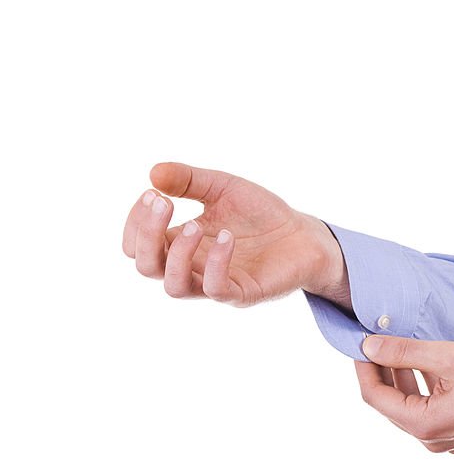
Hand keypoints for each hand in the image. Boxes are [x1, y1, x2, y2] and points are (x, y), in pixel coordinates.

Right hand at [122, 162, 348, 306]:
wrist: (304, 234)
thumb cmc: (260, 214)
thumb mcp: (223, 187)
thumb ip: (190, 180)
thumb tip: (153, 173)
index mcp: (180, 243)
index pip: (137, 245)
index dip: (136, 222)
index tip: (153, 193)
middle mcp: (191, 267)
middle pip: (146, 266)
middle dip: (146, 234)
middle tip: (163, 202)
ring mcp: (214, 283)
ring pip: (174, 286)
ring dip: (177, 253)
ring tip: (195, 224)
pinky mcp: (242, 293)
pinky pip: (216, 289)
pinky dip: (215, 263)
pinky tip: (227, 237)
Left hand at [356, 336, 453, 452]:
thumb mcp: (449, 357)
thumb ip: (405, 351)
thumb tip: (369, 346)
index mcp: (425, 426)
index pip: (376, 397)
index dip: (364, 367)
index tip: (360, 342)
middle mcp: (433, 441)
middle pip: (393, 404)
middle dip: (383, 371)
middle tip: (378, 340)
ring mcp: (448, 442)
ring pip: (412, 407)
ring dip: (404, 379)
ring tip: (402, 348)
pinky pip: (432, 412)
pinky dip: (424, 389)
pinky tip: (430, 366)